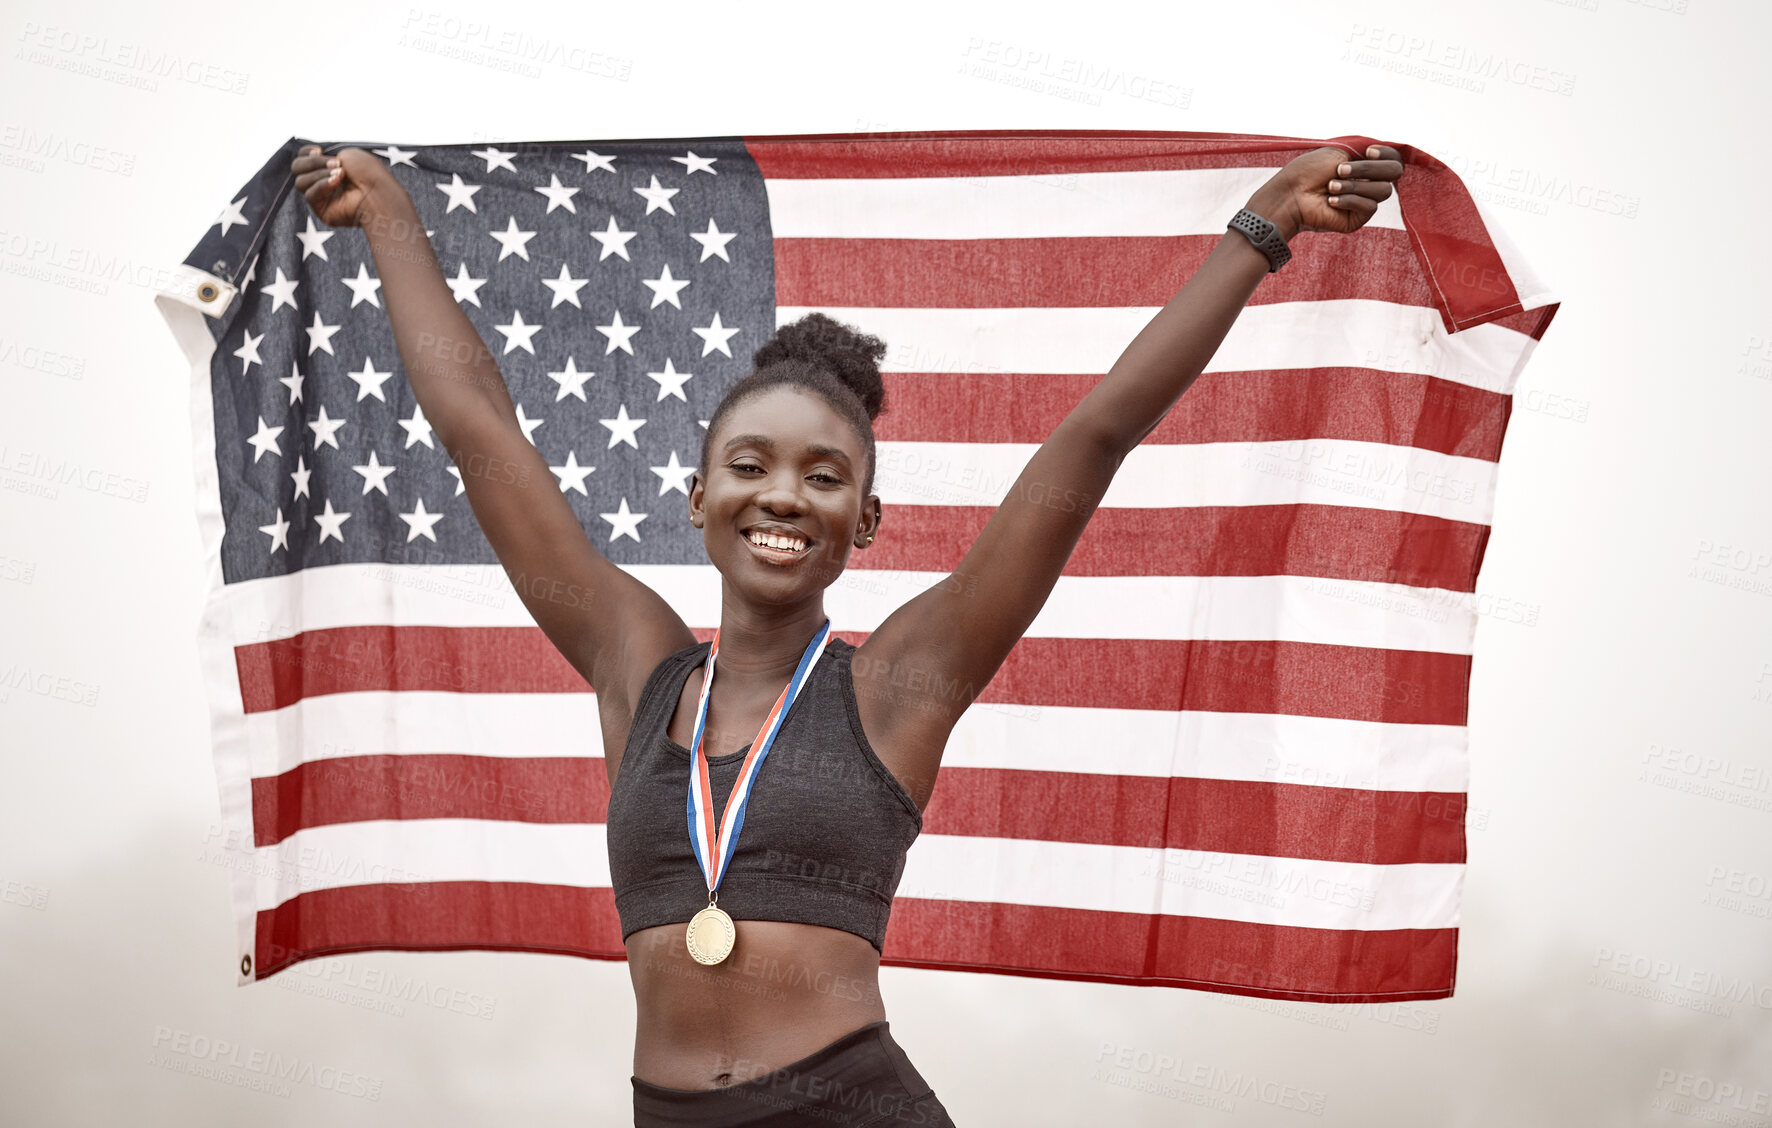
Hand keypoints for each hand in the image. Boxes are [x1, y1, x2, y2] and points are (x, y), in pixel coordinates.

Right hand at [290, 145, 393, 227]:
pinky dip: (322, 185)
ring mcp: (321, 197)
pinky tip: (337, 182)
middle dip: (313, 162)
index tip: (319, 150)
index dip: (306, 153)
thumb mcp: (346, 155)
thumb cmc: (368, 172)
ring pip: (301, 181)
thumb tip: (312, 165)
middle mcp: (322, 181)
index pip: (302, 158)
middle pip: (297, 167)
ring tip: (341, 174)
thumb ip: (323, 158)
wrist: (378, 190)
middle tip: (336, 163)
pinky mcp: (321, 210)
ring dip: (319, 173)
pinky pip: (309, 194)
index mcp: (328, 168)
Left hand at [1247, 144, 1404, 238]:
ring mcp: (1364, 201)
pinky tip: (1331, 201)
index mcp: (1366, 165)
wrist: (1291, 193)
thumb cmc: (1310, 170)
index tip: (1368, 151)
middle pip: (1394, 173)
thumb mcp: (1340, 152)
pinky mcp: (1358, 218)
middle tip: (1341, 169)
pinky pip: (1370, 207)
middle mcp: (1369, 182)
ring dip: (1354, 186)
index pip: (1394, 159)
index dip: (1387, 154)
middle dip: (1368, 169)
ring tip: (1330, 186)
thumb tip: (1395, 152)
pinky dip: (1349, 200)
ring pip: (1383, 191)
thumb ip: (1368, 151)